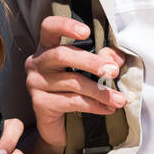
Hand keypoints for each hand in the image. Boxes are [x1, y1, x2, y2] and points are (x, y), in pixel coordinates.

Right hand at [25, 15, 126, 150]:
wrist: (61, 127)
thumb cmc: (76, 91)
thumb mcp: (91, 71)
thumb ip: (104, 59)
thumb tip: (117, 59)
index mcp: (47, 47)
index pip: (49, 27)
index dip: (66, 26)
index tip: (87, 32)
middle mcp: (37, 63)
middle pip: (62, 55)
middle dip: (91, 62)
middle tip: (114, 71)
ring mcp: (35, 83)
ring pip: (72, 82)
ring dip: (99, 91)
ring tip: (119, 99)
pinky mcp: (39, 103)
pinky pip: (71, 101)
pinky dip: (94, 106)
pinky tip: (107, 109)